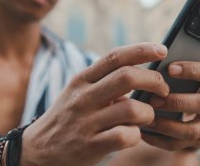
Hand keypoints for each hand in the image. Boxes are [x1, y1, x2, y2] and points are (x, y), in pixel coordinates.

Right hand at [20, 43, 169, 165]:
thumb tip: (143, 74)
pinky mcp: (90, 146)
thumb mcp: (79, 92)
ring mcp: (86, 122)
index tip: (162, 50)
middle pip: (127, 77)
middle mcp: (83, 98)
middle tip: (162, 89)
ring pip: (132, 109)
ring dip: (148, 112)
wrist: (37, 149)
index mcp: (82, 80)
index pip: (115, 57)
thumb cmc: (68, 117)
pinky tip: (132, 134)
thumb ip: (106, 82)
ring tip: (146, 116)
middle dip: (154, 81)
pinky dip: (137, 135)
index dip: (141, 50)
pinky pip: (126, 136)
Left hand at [142, 61, 199, 150]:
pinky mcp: (198, 143)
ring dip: (166, 125)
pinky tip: (143, 132)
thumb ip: (178, 73)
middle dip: (176, 102)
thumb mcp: (190, 78)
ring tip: (148, 118)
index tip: (170, 68)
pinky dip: (158, 140)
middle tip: (154, 99)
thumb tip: (156, 69)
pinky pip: (177, 144)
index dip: (191, 70)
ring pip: (190, 130)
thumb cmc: (189, 87)